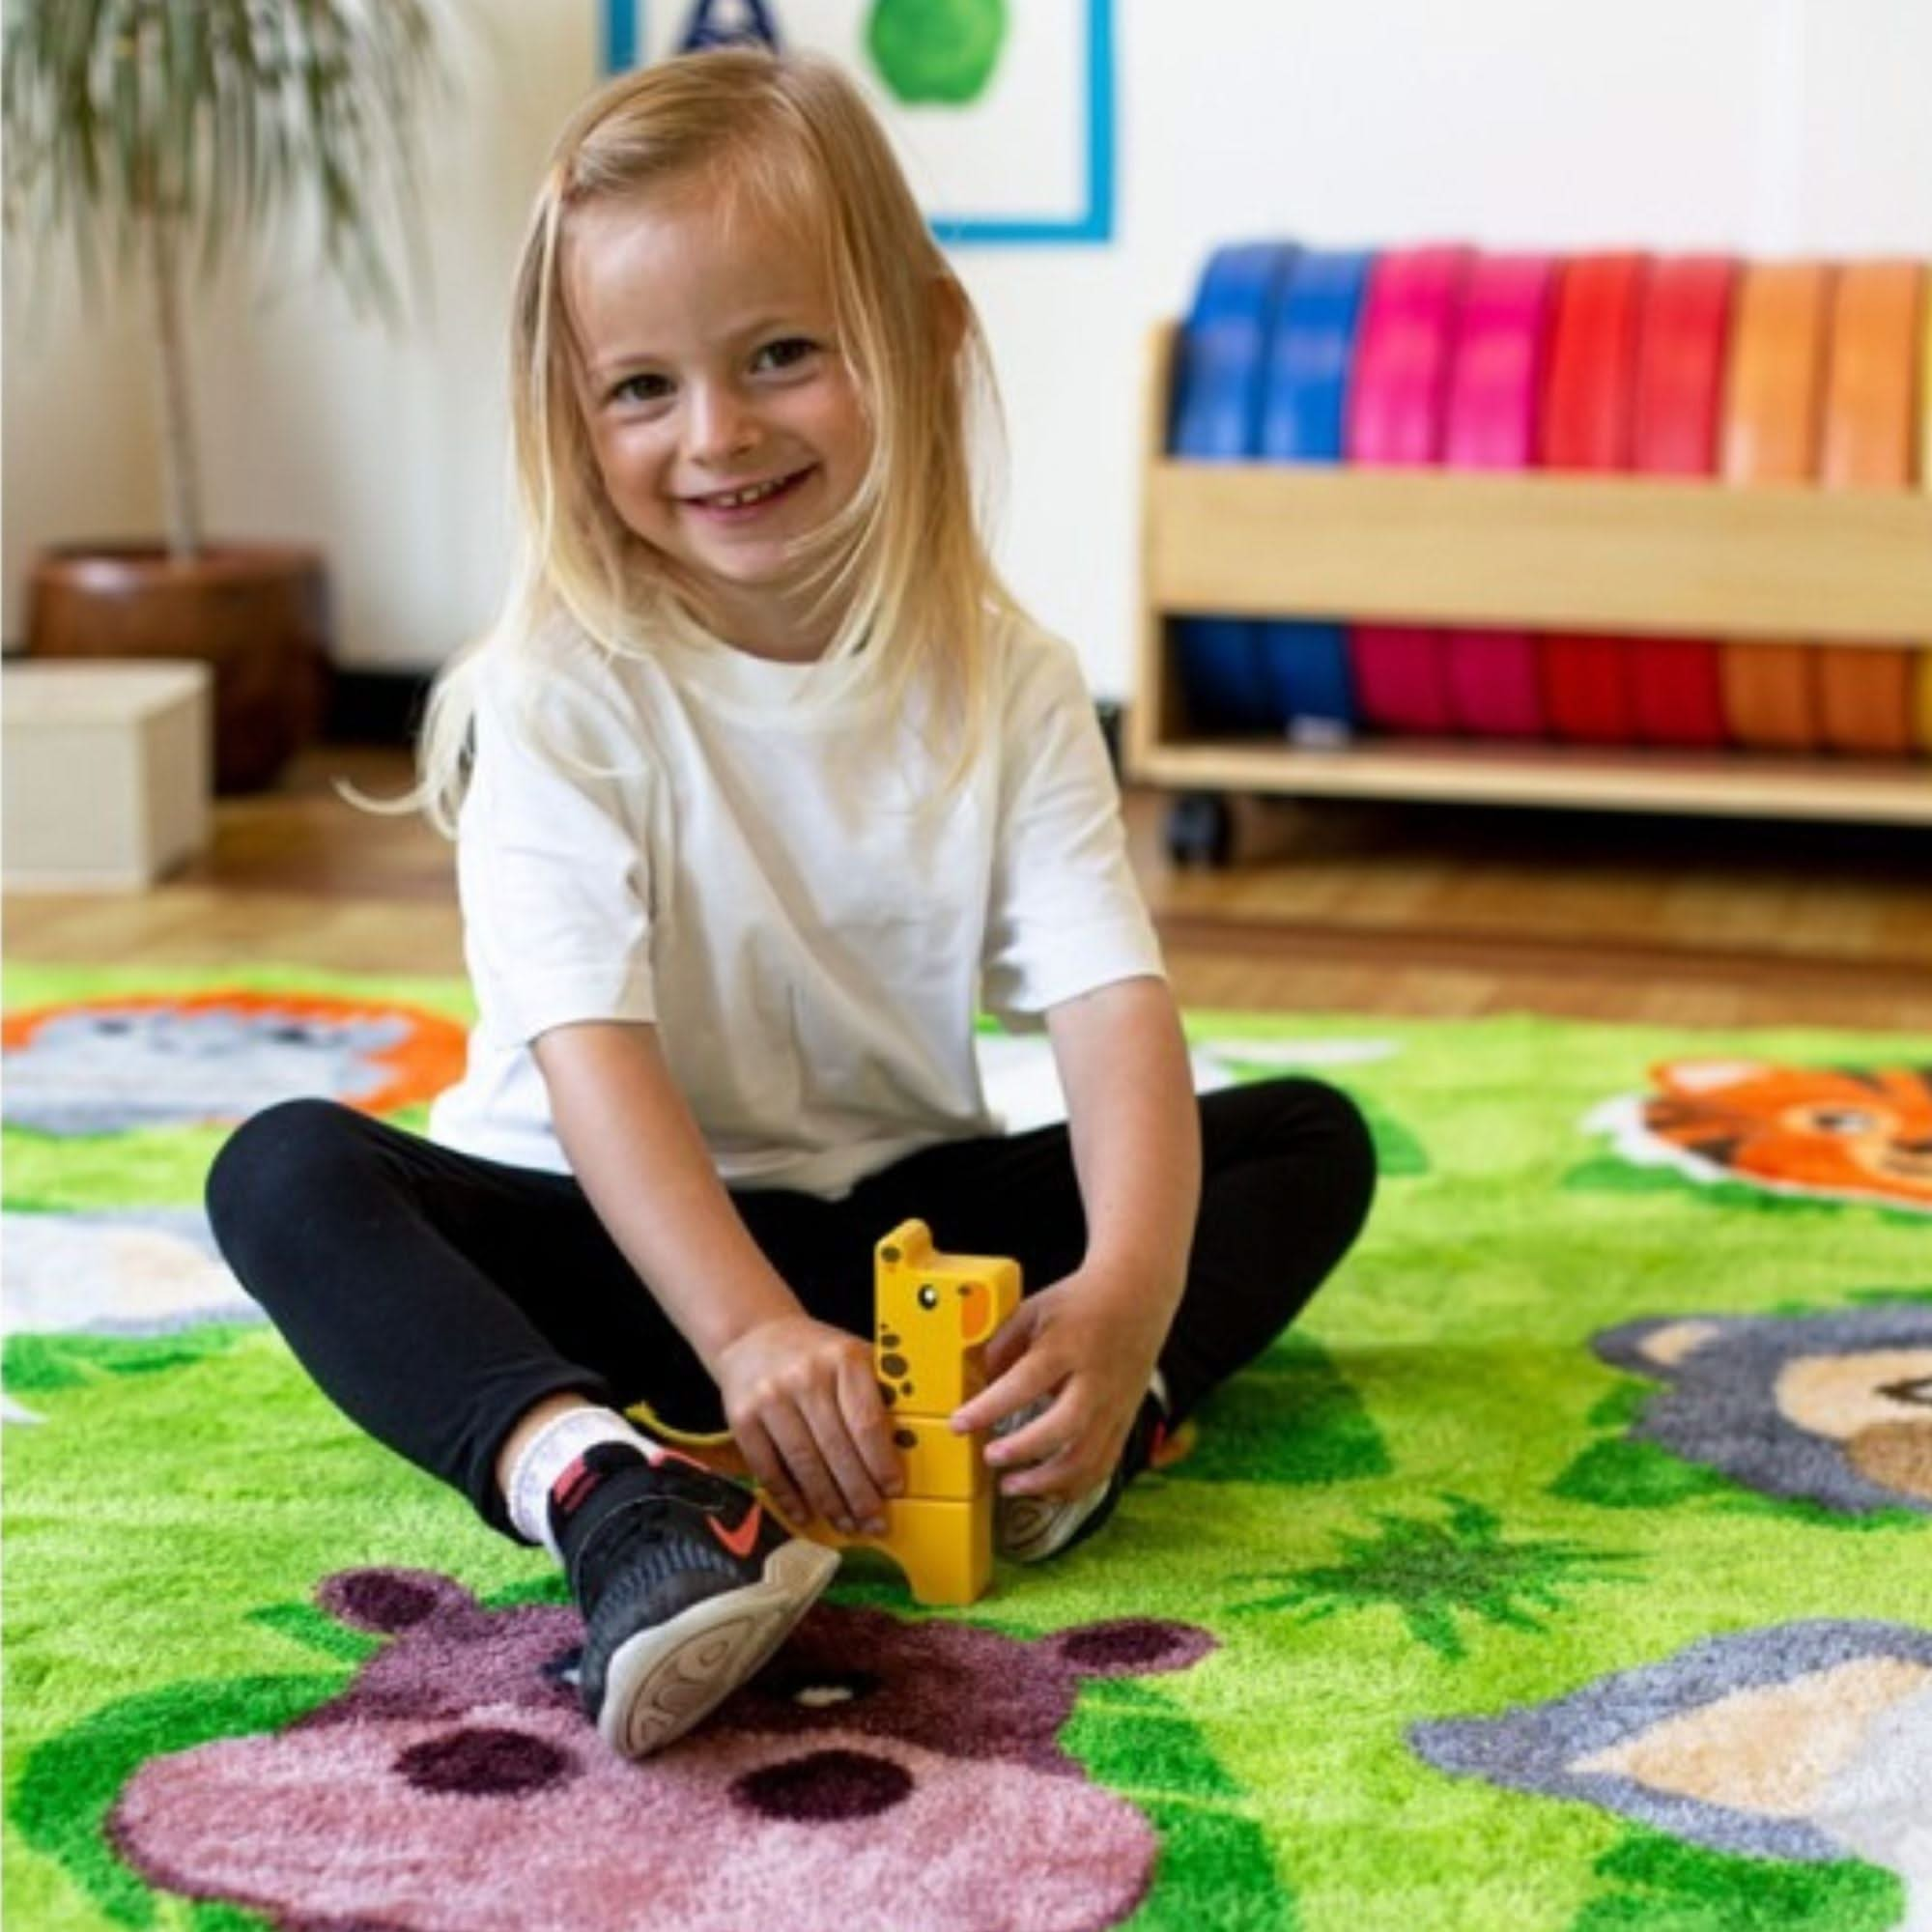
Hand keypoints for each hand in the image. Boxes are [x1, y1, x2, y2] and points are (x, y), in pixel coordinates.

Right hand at [714, 1312, 902, 1532]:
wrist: (752, 1335)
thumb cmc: (814, 1354)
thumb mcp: (851, 1356)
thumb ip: (877, 1392)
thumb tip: (906, 1446)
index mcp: (843, 1358)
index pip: (867, 1421)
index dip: (882, 1462)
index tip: (894, 1490)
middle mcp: (805, 1376)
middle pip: (838, 1448)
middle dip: (859, 1493)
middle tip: (875, 1522)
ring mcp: (770, 1397)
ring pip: (805, 1463)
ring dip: (829, 1502)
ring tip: (847, 1524)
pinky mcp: (741, 1418)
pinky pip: (768, 1468)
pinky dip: (788, 1497)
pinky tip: (806, 1515)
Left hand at [948, 1267, 1174, 1503]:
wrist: (1139, 1292)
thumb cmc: (1079, 1301)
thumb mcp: (1033, 1309)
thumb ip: (1002, 1345)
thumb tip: (976, 1383)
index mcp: (1067, 1345)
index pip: (1024, 1382)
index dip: (989, 1408)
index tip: (958, 1424)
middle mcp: (1096, 1379)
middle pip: (1064, 1427)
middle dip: (1023, 1449)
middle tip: (990, 1457)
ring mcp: (1116, 1403)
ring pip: (1088, 1457)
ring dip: (1048, 1481)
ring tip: (1011, 1486)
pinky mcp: (1127, 1419)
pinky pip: (1105, 1463)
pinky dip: (1076, 1485)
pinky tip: (1048, 1491)